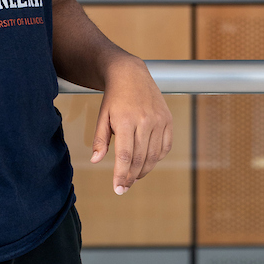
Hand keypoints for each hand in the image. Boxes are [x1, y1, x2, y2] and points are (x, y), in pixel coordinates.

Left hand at [90, 56, 172, 194]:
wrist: (131, 74)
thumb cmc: (114, 97)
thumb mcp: (102, 116)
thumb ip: (99, 139)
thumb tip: (95, 160)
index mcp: (125, 121)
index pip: (125, 156)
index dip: (121, 175)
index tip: (117, 189)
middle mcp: (145, 121)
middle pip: (140, 159)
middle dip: (131, 177)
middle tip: (123, 187)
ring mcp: (159, 121)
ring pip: (154, 156)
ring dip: (144, 170)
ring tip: (134, 177)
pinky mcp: (168, 120)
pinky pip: (165, 147)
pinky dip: (157, 158)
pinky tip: (147, 162)